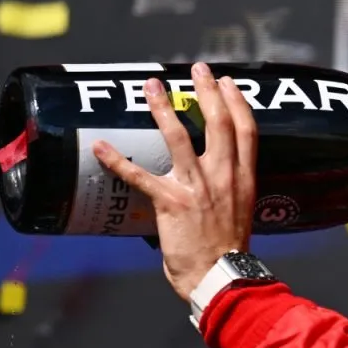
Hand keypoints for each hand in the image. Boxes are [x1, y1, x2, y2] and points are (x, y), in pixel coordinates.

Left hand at [93, 62, 257, 301]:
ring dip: (164, 108)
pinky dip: (117, 160)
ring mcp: (198, 187)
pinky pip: (139, 176)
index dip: (238, 102)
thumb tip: (213, 186)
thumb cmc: (229, 253)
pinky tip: (100, 146)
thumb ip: (230, 192)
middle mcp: (224, 176)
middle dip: (207, 91)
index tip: (229, 83)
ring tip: (152, 86)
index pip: (247, 130)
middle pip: (218, 123)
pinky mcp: (171, 202)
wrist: (223, 277)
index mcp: (245, 179)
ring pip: (180, 137)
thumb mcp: (241, 213)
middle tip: (199, 69)